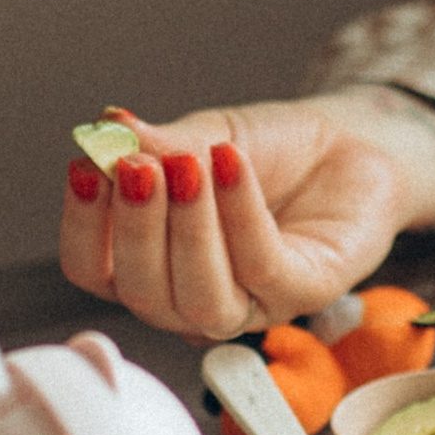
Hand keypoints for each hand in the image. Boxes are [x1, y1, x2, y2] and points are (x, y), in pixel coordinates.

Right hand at [57, 91, 434, 341]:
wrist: (352, 145)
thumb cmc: (273, 152)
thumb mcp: (206, 137)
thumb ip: (160, 143)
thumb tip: (107, 128)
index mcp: (155, 265)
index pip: (96, 270)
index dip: (82, 226)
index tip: (84, 168)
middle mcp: (194, 298)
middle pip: (142, 293)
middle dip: (134, 229)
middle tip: (135, 167)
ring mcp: (251, 305)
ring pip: (200, 298)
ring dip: (186, 229)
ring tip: (184, 165)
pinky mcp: (304, 294)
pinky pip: (261, 266)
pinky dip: (240, 214)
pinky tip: (232, 165)